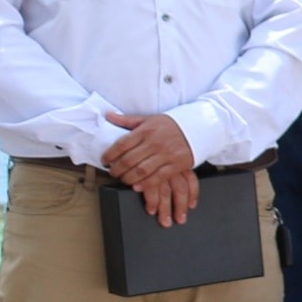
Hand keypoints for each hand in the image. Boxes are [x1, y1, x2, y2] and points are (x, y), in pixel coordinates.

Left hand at [100, 110, 199, 224]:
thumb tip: (108, 115)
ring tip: (123, 180)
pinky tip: (137, 186)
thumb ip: (127, 120)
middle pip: (129, 160)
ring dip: (129, 178)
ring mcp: (166, 154)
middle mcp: (155, 142)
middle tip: (112, 173)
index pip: (121, 144)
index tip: (104, 161)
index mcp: (145, 130)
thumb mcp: (148, 119)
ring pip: (142, 171)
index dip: (109, 154)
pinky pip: (158, 177)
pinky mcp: (176, 164)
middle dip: (117, 169)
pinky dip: (146, 184)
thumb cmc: (170, 125)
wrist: (197, 128)